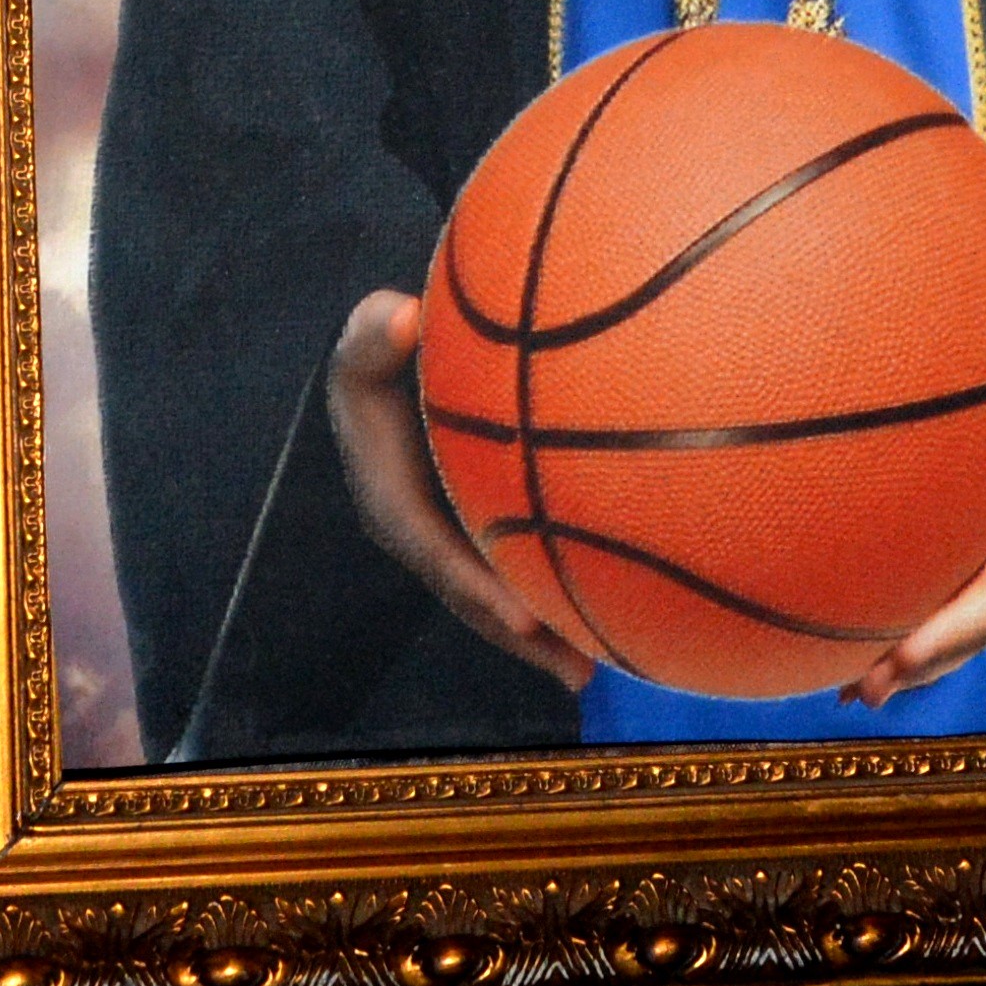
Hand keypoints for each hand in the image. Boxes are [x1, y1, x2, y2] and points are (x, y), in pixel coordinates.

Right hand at [327, 288, 595, 692]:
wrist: (391, 361)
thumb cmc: (382, 349)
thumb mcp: (366, 339)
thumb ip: (374, 331)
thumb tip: (400, 315)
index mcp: (395, 503)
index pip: (439, 554)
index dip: (478, 588)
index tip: (523, 615)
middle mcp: (427, 534)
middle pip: (476, 596)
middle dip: (526, 636)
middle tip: (580, 670)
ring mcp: (456, 537)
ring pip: (502, 593)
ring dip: (548, 633)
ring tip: (602, 669)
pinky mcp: (484, 526)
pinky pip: (522, 563)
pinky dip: (562, 587)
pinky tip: (620, 609)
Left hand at [843, 335, 985, 710]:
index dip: (950, 632)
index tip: (904, 656)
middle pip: (969, 632)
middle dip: (919, 665)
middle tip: (862, 691)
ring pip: (953, 629)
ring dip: (905, 663)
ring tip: (849, 693)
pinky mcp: (983, 561)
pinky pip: (941, 601)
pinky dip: (900, 628)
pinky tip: (845, 647)